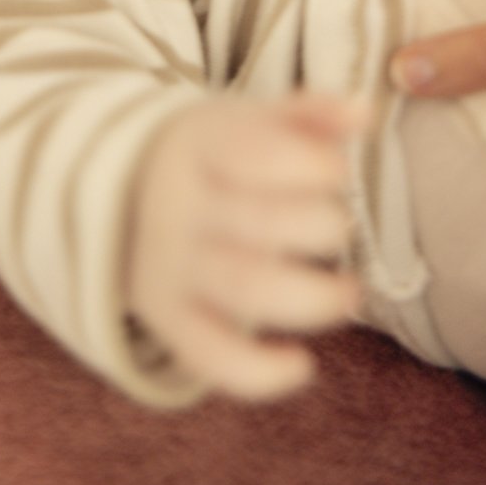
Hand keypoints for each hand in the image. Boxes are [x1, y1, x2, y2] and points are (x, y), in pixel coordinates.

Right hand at [126, 92, 365, 399]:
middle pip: (262, 225)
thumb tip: (365, 112)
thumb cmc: (212, 153)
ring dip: (314, 298)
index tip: (338, 170)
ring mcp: (172, 268)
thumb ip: (309, 113)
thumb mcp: (248, 118)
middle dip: (323, 228)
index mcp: (200, 145)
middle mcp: (180, 207)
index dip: (315, 166)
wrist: (120, 193)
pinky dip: (260, 373)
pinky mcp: (169, 320)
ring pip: (246, 291)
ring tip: (351, 294)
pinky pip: (211, 356)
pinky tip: (302, 365)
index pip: (259, 155)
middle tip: (341, 226)